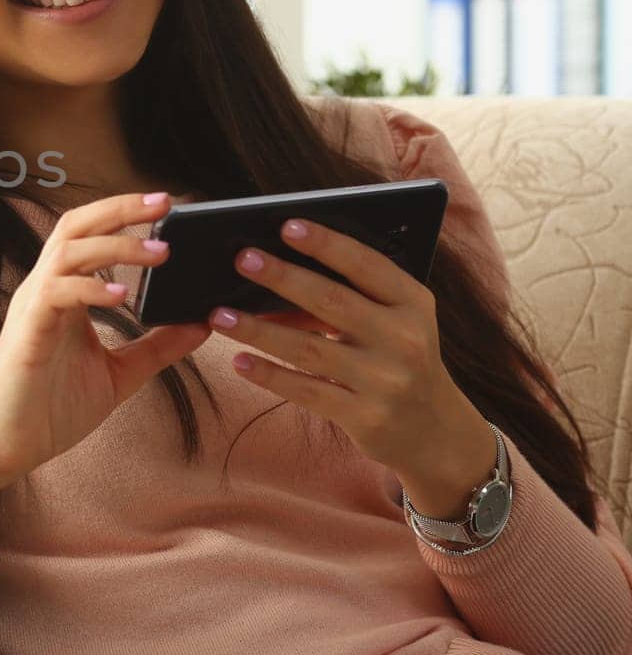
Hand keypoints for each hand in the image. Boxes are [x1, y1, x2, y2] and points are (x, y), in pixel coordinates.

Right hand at [0, 191, 213, 486]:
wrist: (7, 446)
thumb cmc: (52, 408)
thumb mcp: (120, 373)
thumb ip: (157, 346)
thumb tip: (201, 323)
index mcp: (66, 293)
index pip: (91, 234)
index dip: (125, 214)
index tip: (169, 206)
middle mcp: (46, 289)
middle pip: (76, 226)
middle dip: (120, 209)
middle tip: (166, 202)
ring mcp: (34, 307)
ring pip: (68, 251)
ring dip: (115, 245)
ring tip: (159, 252)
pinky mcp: (28, 332)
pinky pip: (56, 294)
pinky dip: (89, 288)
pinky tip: (122, 295)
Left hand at [209, 217, 491, 498]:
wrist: (434, 429)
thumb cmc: (399, 356)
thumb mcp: (396, 320)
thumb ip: (355, 294)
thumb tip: (279, 266)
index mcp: (413, 303)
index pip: (367, 265)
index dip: (327, 244)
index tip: (287, 225)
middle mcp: (404, 339)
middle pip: (333, 302)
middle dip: (283, 278)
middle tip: (242, 258)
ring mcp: (386, 381)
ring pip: (310, 349)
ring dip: (260, 330)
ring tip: (220, 314)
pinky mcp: (366, 417)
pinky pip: (307, 391)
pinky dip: (270, 375)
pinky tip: (239, 361)